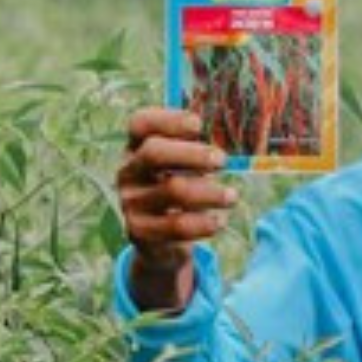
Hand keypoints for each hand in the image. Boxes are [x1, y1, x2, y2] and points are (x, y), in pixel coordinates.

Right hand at [117, 107, 236, 311]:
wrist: (161, 242)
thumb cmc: (181, 190)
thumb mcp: (185, 168)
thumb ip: (198, 150)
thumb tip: (232, 135)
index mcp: (137, 147)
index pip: (141, 123)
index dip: (168, 120)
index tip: (198, 124)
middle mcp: (129, 171)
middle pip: (154, 152)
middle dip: (192, 154)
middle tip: (222, 160)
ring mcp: (131, 201)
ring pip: (173, 190)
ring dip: (210, 192)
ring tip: (232, 196)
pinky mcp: (139, 230)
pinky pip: (176, 225)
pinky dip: (204, 223)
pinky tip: (219, 221)